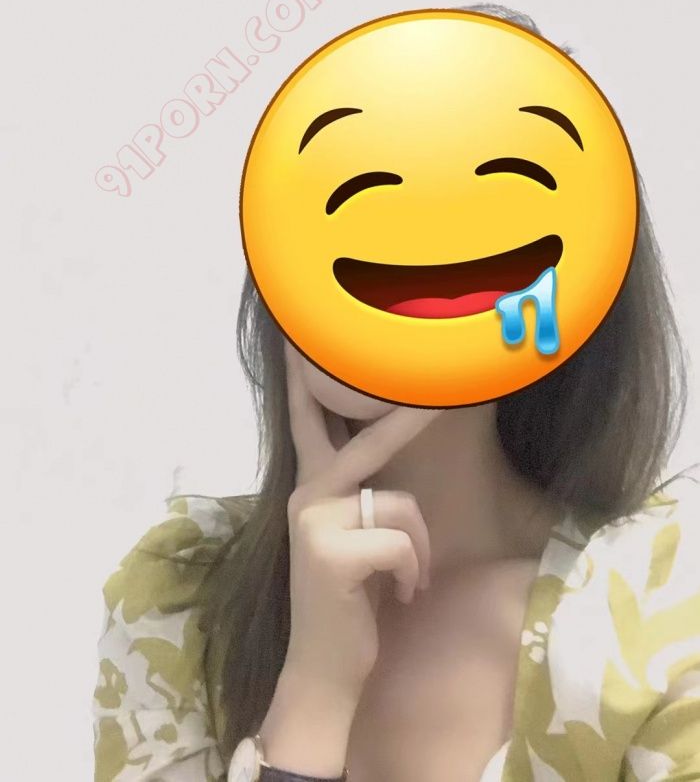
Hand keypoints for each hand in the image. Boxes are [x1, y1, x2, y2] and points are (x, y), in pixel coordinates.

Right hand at [282, 340, 443, 698]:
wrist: (324, 667)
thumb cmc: (350, 597)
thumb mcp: (353, 536)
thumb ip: (361, 492)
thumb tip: (392, 459)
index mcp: (312, 486)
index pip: (309, 418)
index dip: (309, 376)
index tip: (305, 336)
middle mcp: (307, 492)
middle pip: (366, 438)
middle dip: (405, 411)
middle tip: (439, 387)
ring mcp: (315, 519)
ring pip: (402, 505)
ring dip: (418, 549)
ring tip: (403, 578)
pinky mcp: (332, 551)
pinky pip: (403, 543)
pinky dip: (413, 571)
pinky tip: (398, 592)